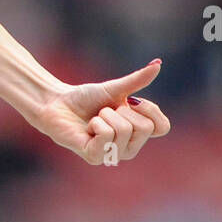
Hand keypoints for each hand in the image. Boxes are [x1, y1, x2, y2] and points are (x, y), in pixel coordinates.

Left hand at [28, 59, 170, 164]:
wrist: (58, 103)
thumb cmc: (86, 98)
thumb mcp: (115, 88)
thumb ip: (137, 80)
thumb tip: (158, 64)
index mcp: (137, 135)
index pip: (162, 127)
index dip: (151, 110)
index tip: (132, 100)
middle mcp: (128, 149)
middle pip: (144, 128)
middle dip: (122, 110)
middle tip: (105, 111)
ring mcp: (112, 155)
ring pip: (124, 129)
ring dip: (105, 115)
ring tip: (95, 118)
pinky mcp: (94, 157)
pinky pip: (106, 135)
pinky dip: (96, 123)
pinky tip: (87, 128)